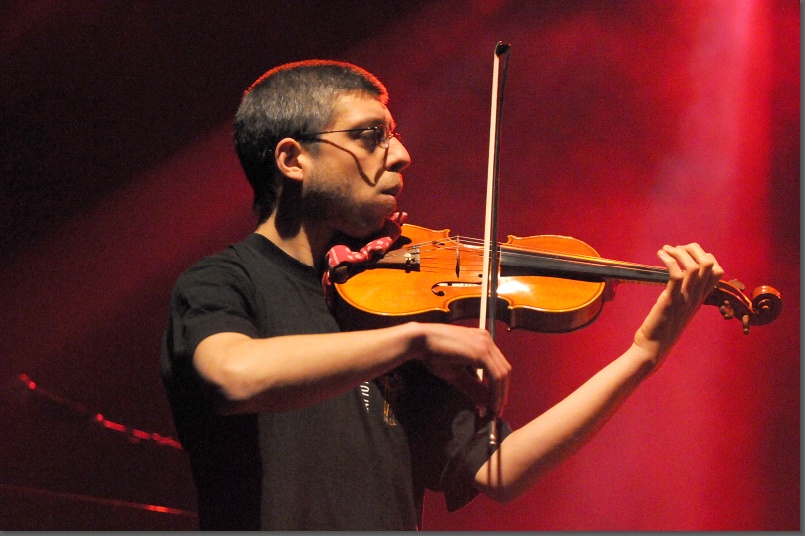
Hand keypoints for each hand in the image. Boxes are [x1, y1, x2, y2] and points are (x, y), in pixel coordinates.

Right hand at [413, 323, 510, 415]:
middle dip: (502, 392)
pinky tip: (490, 404)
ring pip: (502, 374)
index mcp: (483, 341)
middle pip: (504, 369)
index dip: (500, 386)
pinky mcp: (481, 352)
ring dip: (500, 395)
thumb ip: (472, 386)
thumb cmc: (434, 354)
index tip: (495, 403)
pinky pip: (495, 376)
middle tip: (497, 410)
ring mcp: (486, 344)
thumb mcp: (456, 374)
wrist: (421, 341)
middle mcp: (487, 339)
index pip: (498, 365)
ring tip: (493, 411)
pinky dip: (495, 392)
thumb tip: (485, 403)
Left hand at [633, 243, 723, 365]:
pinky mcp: (670, 301)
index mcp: (700, 298)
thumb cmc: (662, 328)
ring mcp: (685, 299)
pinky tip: (660, 255)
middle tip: (676, 248)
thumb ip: (684, 295)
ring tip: (666, 249)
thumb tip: (679, 279)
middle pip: (709, 264)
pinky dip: (669, 260)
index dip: (706, 256)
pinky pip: (677, 274)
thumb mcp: (679, 309)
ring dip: (680, 252)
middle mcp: (696, 297)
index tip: (687, 253)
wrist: (653, 348)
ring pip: (695, 267)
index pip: (718, 271)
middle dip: (694, 249)